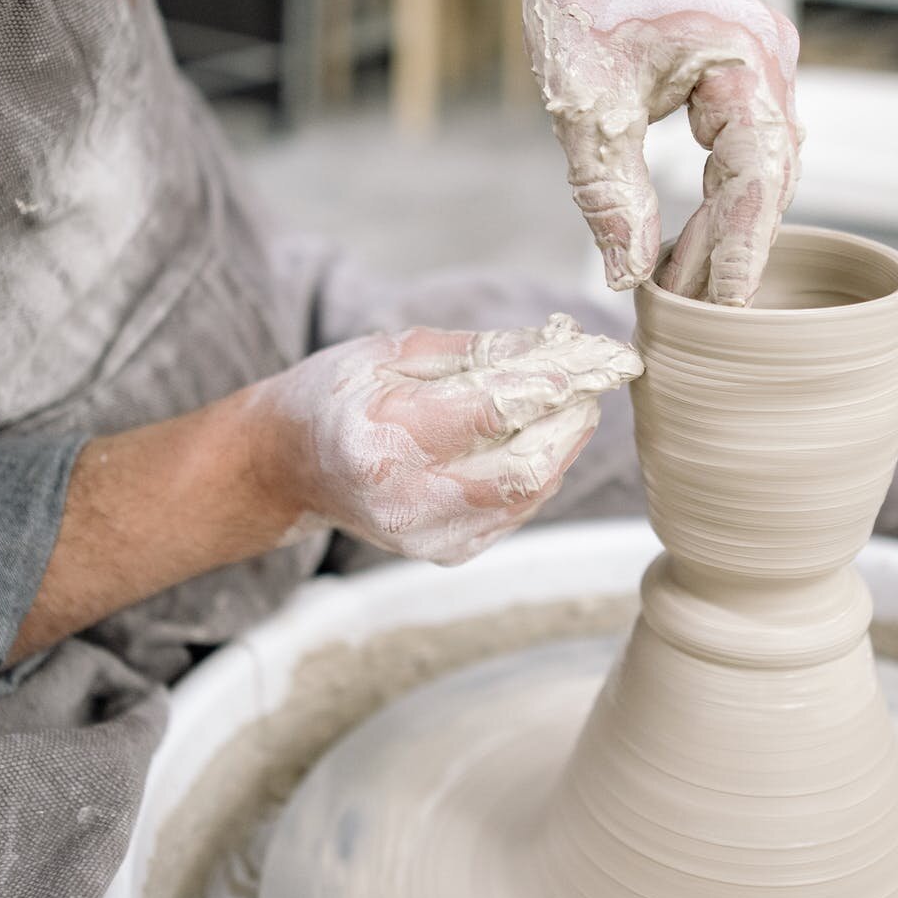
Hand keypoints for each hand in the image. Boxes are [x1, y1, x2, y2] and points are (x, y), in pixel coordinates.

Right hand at [252, 315, 641, 564]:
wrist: (286, 469)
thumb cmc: (336, 396)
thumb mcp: (393, 351)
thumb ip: (478, 352)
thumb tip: (557, 345)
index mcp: (386, 438)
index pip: (498, 409)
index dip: (564, 380)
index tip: (612, 356)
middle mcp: (409, 499)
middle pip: (529, 464)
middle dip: (575, 414)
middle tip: (596, 373)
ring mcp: (431, 535)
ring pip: (533, 491)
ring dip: (565, 439)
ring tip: (570, 394)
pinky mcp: (449, 552)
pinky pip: (519, 508)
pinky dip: (542, 467)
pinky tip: (539, 433)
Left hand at [520, 0, 801, 306]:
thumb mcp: (585, 103)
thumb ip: (611, 193)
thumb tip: (629, 274)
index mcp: (747, 61)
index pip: (760, 176)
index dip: (743, 247)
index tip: (726, 306)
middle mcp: (770, 64)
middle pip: (769, 180)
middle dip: (730, 247)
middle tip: (692, 312)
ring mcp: (761, 68)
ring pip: (757, 170)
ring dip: (722, 227)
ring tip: (681, 286)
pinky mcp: (739, 76)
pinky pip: (740, 150)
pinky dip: (714, 197)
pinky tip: (683, 239)